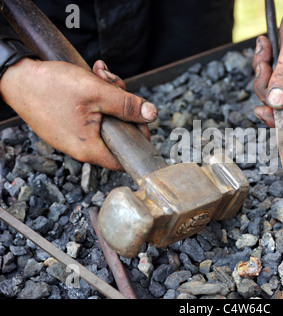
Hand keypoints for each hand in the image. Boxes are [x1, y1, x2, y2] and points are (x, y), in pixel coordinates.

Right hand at [0, 58, 156, 170]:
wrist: (14, 77)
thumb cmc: (50, 86)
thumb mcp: (96, 92)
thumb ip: (127, 105)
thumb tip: (151, 114)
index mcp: (89, 149)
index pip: (125, 157)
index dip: (138, 137)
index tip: (140, 118)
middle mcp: (80, 148)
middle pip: (116, 132)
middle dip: (122, 105)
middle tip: (114, 84)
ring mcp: (72, 137)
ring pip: (104, 119)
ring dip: (109, 95)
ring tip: (100, 75)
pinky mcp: (66, 125)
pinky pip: (90, 114)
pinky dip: (95, 97)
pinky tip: (91, 78)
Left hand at [252, 0, 282, 126]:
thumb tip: (276, 104)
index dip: (280, 118)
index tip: (260, 110)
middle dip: (266, 86)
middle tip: (263, 64)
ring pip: (277, 88)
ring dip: (264, 71)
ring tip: (265, 49)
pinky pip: (277, 75)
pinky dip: (267, 62)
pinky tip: (267, 45)